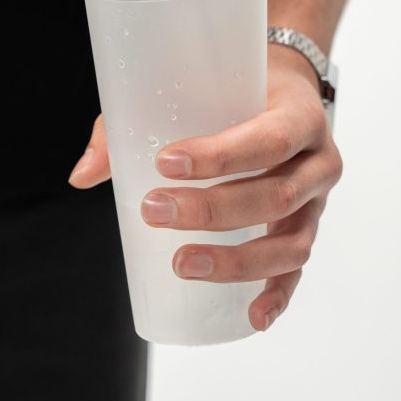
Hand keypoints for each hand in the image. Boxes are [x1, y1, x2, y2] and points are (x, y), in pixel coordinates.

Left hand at [68, 44, 342, 331]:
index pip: (269, 139)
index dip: (220, 156)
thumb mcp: (201, 86)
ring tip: (183, 263)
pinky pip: (296, 269)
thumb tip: (82, 175)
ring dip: (236, 260)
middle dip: (212, 210)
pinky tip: (252, 315)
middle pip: (274, 195)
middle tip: (156, 211)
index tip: (165, 163)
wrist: (287, 88)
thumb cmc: (237, 87)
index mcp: (300, 114)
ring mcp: (317, 201)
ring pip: (290, 242)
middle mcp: (318, 161)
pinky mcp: (308, 229)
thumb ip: (138, 123)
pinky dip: (277, 294)